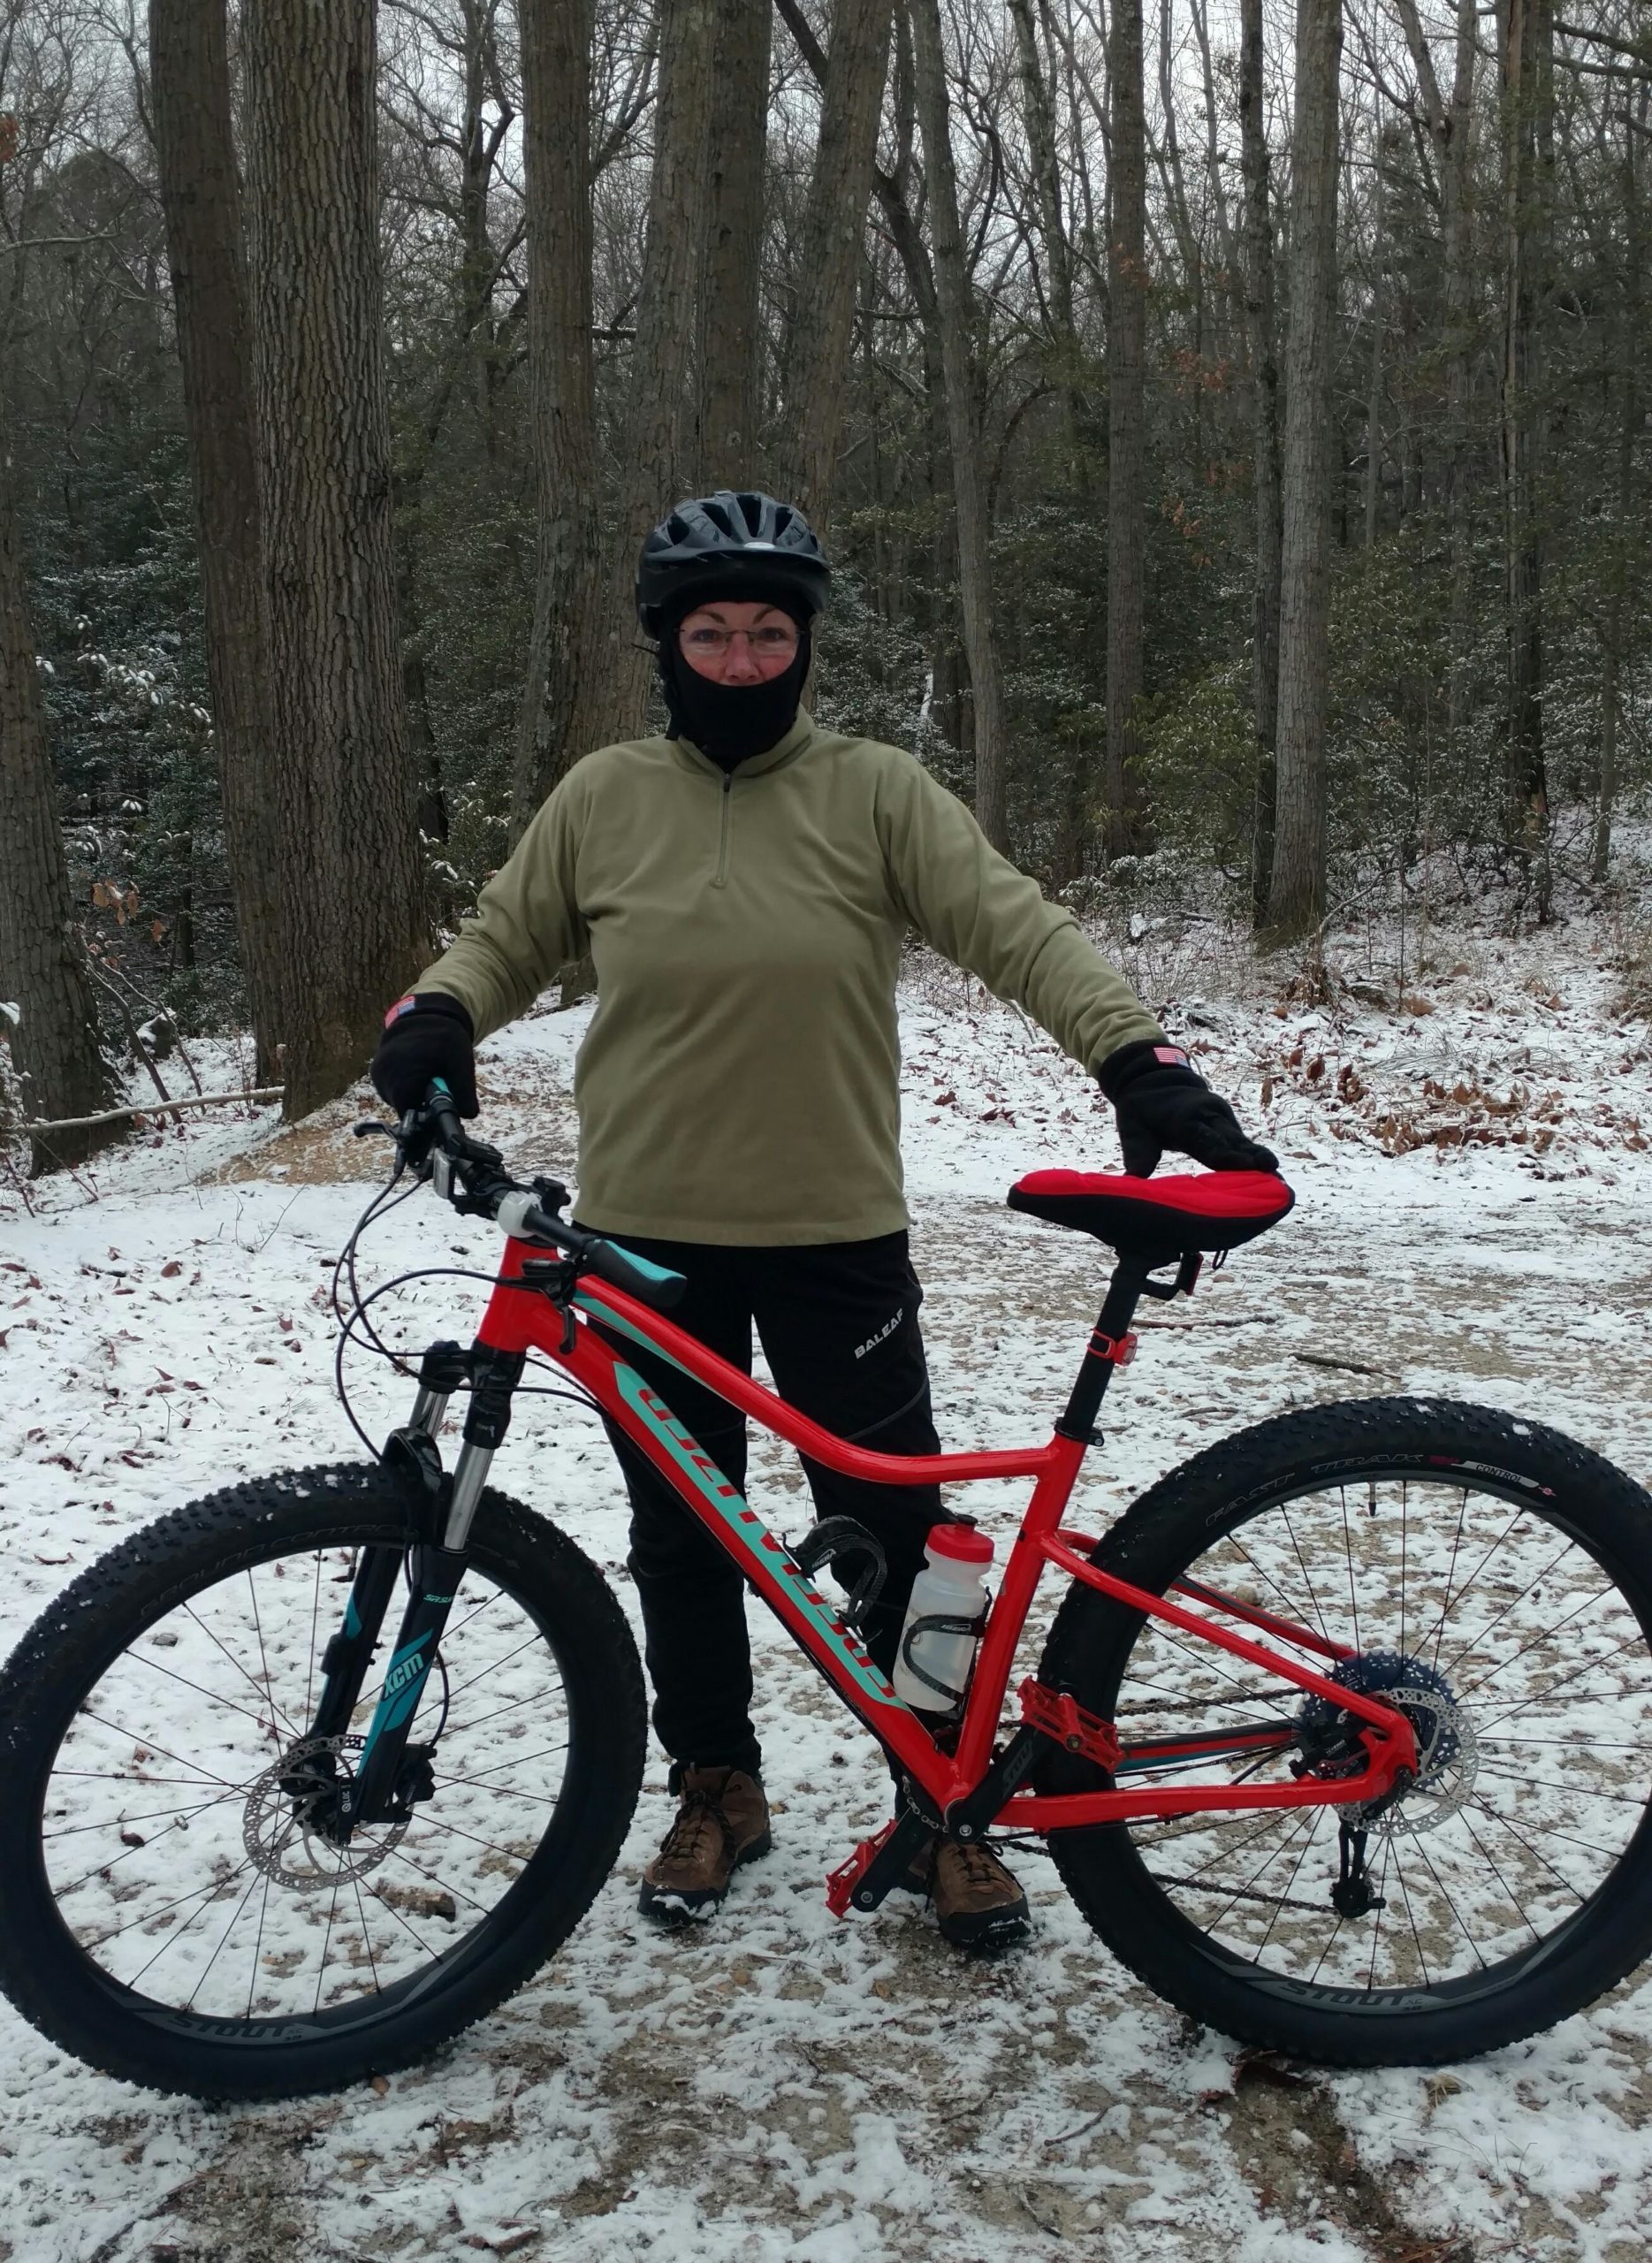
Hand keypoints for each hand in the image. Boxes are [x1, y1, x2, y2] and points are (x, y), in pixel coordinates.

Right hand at [370, 991, 478, 1116]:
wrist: (424, 1013)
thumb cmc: (444, 1037)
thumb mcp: (461, 1063)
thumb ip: (464, 1092)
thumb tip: (468, 1115)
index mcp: (402, 1073)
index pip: (410, 1112)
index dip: (426, 1113)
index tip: (437, 1102)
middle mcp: (383, 1074)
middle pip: (403, 1106)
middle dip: (421, 1100)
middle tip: (435, 1083)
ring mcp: (377, 1073)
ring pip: (397, 1099)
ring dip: (413, 1093)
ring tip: (426, 1073)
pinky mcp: (376, 1071)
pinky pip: (391, 1089)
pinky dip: (405, 1086)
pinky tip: (416, 1071)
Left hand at [1098, 1039, 1276, 1177]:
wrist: (1157, 1078)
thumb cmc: (1142, 1108)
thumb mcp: (1132, 1126)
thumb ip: (1137, 1153)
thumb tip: (1133, 1180)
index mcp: (1184, 1117)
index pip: (1206, 1139)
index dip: (1225, 1154)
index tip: (1244, 1165)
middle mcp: (1209, 1114)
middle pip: (1231, 1140)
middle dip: (1250, 1157)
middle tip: (1272, 1173)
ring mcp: (1222, 1118)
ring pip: (1242, 1142)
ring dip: (1258, 1160)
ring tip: (1278, 1180)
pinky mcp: (1229, 1125)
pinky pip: (1243, 1144)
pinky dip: (1256, 1158)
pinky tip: (1272, 1178)